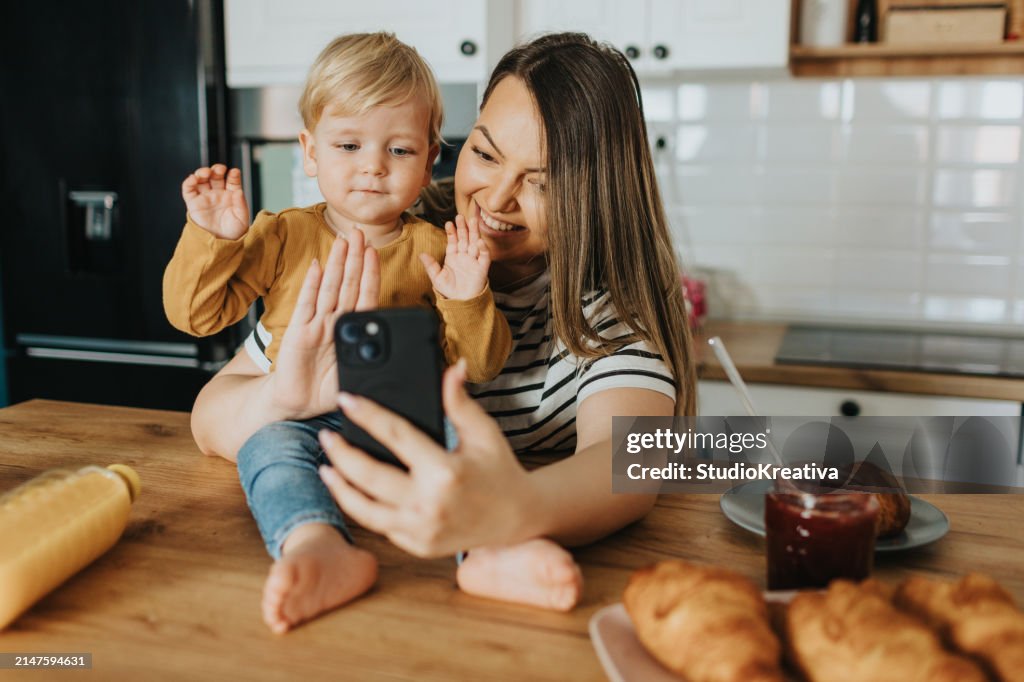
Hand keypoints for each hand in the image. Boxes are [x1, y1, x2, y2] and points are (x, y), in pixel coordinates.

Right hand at [181, 164, 249, 239]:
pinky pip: (189, 190)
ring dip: (202, 172)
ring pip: (201, 180)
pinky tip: (193, 178)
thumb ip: (241, 204)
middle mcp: (217, 194)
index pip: (232, 180)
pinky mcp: (193, 203)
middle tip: (220, 169)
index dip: (233, 175)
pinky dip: (189, 182)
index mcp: (231, 195)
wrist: (220, 244)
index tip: (234, 172)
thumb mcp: (242, 218)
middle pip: (215, 176)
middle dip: (216, 169)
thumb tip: (238, 191)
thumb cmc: (234, 232)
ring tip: (206, 173)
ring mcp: (205, 198)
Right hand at [271, 229, 379, 418]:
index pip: (365, 296)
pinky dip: (312, 285)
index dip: (370, 274)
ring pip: (330, 288)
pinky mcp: (298, 332)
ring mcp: (316, 325)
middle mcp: (334, 322)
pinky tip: (318, 267)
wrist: (297, 404)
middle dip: (355, 258)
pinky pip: (306, 304)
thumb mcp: (357, 378)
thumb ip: (371, 365)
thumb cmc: (327, 391)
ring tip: (343, 241)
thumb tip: (393, 358)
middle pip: (348, 284)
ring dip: (338, 264)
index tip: (375, 252)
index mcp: (352, 331)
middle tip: (360, 232)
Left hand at [317, 360, 531, 557]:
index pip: (395, 435)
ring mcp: (421, 529)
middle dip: (341, 453)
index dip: (367, 415)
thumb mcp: (484, 432)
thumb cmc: (499, 470)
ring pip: (364, 508)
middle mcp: (429, 503)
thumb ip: (460, 402)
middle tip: (327, 435)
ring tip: (326, 467)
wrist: (517, 518)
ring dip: (339, 486)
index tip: (346, 400)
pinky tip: (349, 491)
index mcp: (445, 471)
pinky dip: (359, 508)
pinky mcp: (417, 545)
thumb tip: (452, 368)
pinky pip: (378, 525)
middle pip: (368, 475)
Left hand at [419, 214, 489, 300]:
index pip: (453, 241)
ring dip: (474, 232)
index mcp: (453, 257)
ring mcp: (473, 261)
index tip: (448, 223)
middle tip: (460, 216)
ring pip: (475, 243)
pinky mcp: (482, 268)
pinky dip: (482, 249)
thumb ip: (430, 265)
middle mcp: (464, 256)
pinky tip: (478, 242)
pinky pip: (484, 256)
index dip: (452, 232)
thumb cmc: (449, 290)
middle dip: (463, 227)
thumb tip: (421, 254)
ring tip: (472, 221)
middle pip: (465, 238)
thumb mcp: (436, 277)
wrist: (461, 302)